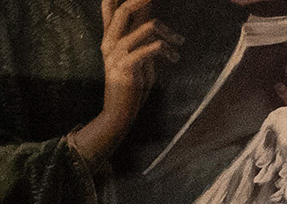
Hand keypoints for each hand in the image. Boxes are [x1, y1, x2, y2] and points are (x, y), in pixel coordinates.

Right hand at [97, 0, 172, 122]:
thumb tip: (150, 9)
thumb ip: (140, 32)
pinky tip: (174, 57)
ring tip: (178, 42)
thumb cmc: (132, 81)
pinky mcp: (126, 67)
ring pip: (147, 27)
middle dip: (142, 0)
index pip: (108, 9)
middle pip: (124, 11)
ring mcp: (116, 55)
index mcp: (110, 38)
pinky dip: (169, 50)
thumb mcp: (136, 52)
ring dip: (168, 32)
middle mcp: (110, 43)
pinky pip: (153, 47)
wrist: (120, 110)